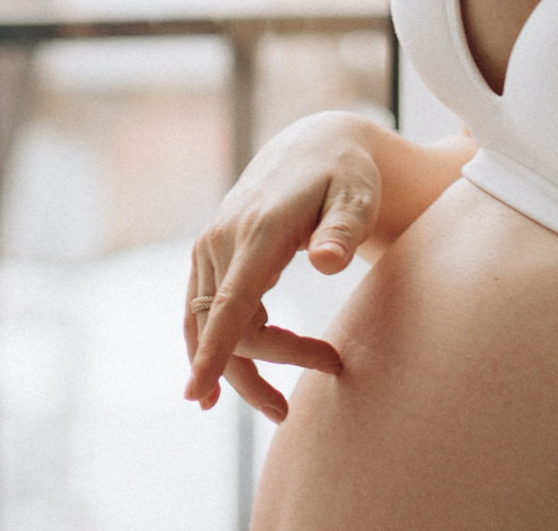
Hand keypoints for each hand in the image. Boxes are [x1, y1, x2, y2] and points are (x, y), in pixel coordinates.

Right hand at [184, 111, 375, 419]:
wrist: (313, 148)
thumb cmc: (344, 175)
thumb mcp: (358, 195)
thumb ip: (345, 228)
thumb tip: (330, 262)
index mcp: (257, 230)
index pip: (230, 300)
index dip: (215, 349)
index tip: (199, 392)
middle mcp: (222, 241)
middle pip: (226, 325)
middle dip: (270, 364)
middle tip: (334, 365)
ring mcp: (210, 249)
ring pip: (209, 326)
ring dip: (240, 369)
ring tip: (281, 408)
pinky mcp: (210, 257)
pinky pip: (203, 314)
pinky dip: (212, 349)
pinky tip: (217, 387)